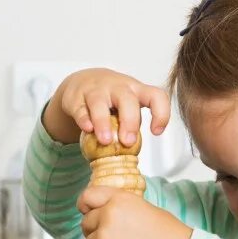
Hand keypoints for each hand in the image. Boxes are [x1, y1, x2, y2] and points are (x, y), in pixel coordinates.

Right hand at [43, 67, 171, 145]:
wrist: (82, 82)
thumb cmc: (112, 100)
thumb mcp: (126, 107)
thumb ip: (131, 126)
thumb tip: (133, 156)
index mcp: (137, 91)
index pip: (156, 96)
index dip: (161, 113)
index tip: (156, 132)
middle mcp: (118, 87)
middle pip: (128, 99)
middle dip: (129, 122)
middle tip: (127, 142)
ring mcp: (96, 90)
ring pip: (99, 102)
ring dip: (103, 122)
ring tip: (105, 141)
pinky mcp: (76, 97)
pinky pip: (80, 108)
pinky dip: (83, 120)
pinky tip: (87, 129)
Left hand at [79, 185, 191, 238]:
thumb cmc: (169, 236)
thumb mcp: (146, 209)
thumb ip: (123, 209)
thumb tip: (110, 214)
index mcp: (119, 200)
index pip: (87, 196)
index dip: (85, 206)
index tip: (87, 213)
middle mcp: (108, 215)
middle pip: (86, 224)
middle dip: (95, 233)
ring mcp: (103, 238)